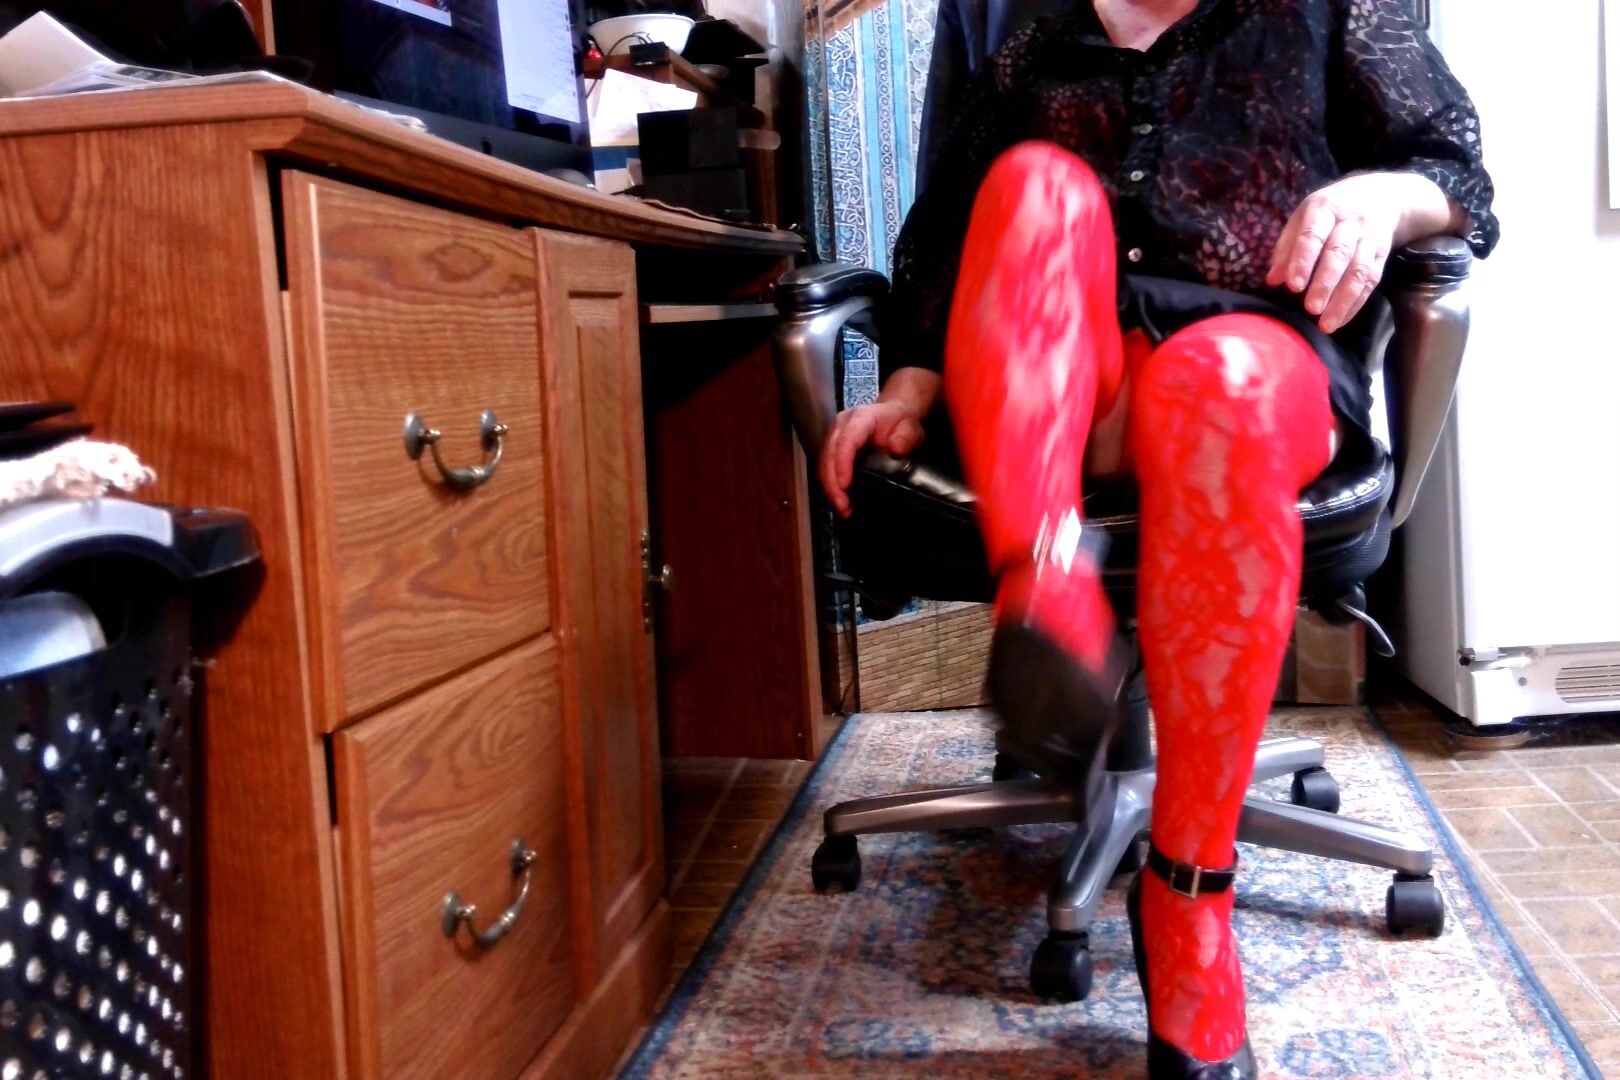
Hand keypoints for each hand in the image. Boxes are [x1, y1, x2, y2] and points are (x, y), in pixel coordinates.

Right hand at [819, 401, 924, 516]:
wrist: (893, 415)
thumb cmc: (899, 422)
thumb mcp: (910, 428)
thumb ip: (906, 438)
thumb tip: (896, 450)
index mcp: (861, 418)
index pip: (846, 441)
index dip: (842, 464)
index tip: (845, 485)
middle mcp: (842, 425)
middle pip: (829, 455)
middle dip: (833, 484)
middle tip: (843, 505)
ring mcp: (835, 436)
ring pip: (824, 464)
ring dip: (830, 488)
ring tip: (842, 508)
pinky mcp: (833, 447)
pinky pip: (826, 467)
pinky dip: (831, 485)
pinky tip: (840, 500)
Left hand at [1267, 172, 1427, 333]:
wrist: (1380, 195)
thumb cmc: (1330, 211)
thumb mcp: (1303, 218)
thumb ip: (1286, 248)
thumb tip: (1273, 280)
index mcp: (1324, 209)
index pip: (1313, 235)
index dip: (1303, 261)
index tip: (1293, 286)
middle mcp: (1350, 222)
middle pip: (1339, 254)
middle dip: (1325, 283)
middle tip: (1311, 309)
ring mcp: (1370, 238)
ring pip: (1359, 270)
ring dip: (1343, 300)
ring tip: (1326, 324)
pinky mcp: (1382, 253)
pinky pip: (1372, 280)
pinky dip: (1356, 303)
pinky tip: (1342, 320)